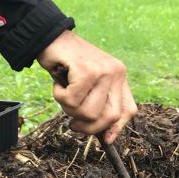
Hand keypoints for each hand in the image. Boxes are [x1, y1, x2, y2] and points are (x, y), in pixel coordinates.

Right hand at [37, 30, 136, 144]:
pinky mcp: (87, 70)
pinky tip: (57, 84)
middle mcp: (116, 73)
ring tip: (63, 93)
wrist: (50, 38)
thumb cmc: (66, 65)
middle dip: (88, 126)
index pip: (128, 110)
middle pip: (110, 117)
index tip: (104, 140)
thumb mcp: (88, 85)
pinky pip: (73, 100)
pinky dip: (60, 97)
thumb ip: (99, 104)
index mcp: (119, 76)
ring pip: (89, 112)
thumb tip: (106, 138)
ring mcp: (103, 70)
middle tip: (72, 121)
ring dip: (69, 109)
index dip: (117, 128)